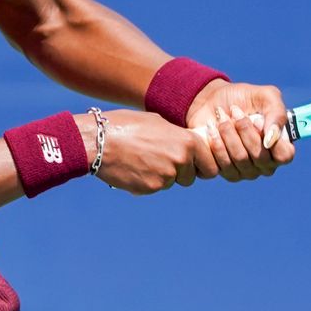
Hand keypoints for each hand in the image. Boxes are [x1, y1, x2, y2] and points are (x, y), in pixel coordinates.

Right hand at [77, 110, 217, 193]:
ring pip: (171, 182)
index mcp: (187, 142)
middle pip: (191, 177)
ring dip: (162, 176)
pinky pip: (155, 187)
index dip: (202, 165)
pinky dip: (147, 181)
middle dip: (182, 173)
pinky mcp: (151, 188)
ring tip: (143, 159)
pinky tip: (134, 166)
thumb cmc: (128, 125)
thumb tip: (188, 145)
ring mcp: (166, 177)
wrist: (101, 141)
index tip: (194, 164)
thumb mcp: (158, 122)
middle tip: (164, 163)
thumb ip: (178, 136)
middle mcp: (181, 161)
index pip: (210, 164)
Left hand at [185, 80, 294, 181]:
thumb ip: (277, 114)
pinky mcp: (225, 171)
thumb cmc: (243, 98)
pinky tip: (211, 129)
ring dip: (228, 133)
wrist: (212, 100)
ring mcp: (245, 170)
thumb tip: (271, 140)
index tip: (257, 119)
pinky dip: (215, 143)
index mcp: (280, 146)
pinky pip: (221, 165)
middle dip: (244, 129)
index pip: (284, 156)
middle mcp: (265, 163)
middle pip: (259, 157)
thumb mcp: (266, 96)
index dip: (272, 139)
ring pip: (240, 159)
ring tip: (221, 116)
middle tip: (234, 110)